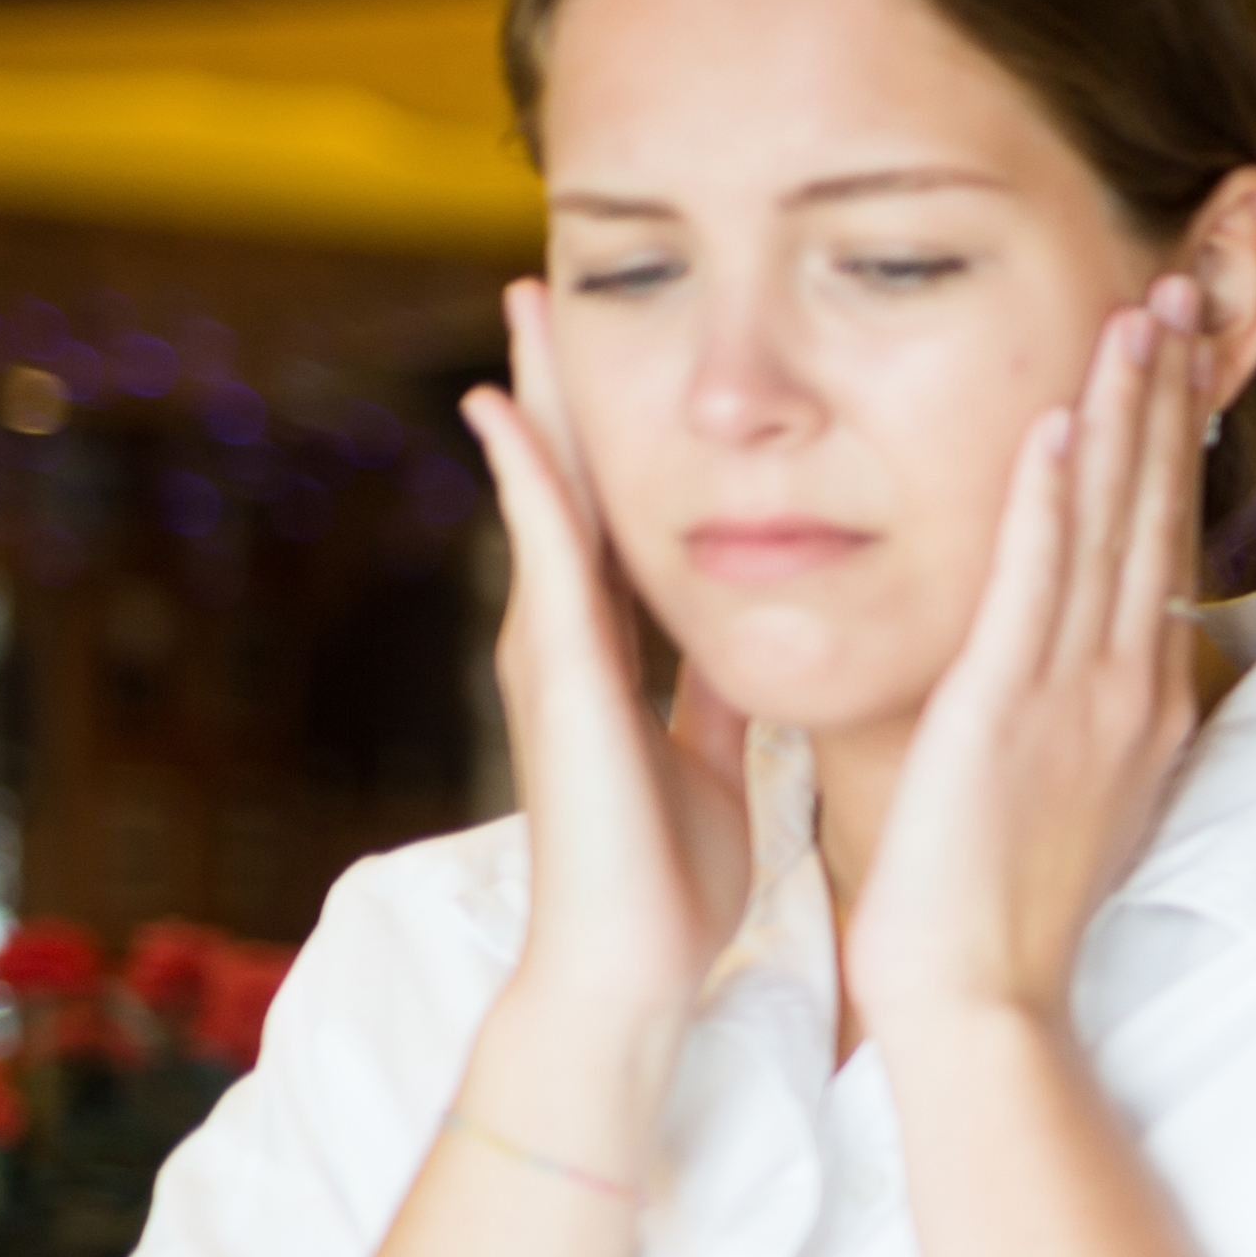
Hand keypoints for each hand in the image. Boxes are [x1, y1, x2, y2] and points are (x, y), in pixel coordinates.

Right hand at [458, 284, 752, 1101]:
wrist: (631, 966)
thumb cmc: (672, 883)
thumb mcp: (715, 763)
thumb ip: (716, 702)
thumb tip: (747, 652)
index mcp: (619, 659)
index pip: (620, 523)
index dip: (618, 443)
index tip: (619, 364)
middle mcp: (574, 640)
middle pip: (572, 485)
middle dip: (560, 391)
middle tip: (544, 290)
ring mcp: (555, 652)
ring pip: (548, 497)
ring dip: (535, 401)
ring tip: (523, 308)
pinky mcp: (559, 674)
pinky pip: (544, 554)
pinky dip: (528, 478)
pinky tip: (508, 411)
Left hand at [844, 286, 1206, 1045]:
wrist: (981, 995)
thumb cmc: (1003, 915)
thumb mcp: (1068, 797)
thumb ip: (1078, 716)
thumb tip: (1094, 668)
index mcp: (1141, 703)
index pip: (1165, 547)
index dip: (1174, 446)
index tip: (1177, 361)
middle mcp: (1129, 685)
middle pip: (1158, 513)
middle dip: (1170, 397)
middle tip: (1181, 291)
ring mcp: (1079, 695)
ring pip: (1114, 526)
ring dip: (1127, 412)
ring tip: (1138, 311)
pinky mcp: (1008, 709)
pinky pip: (1036, 583)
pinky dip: (1053, 497)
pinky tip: (1060, 419)